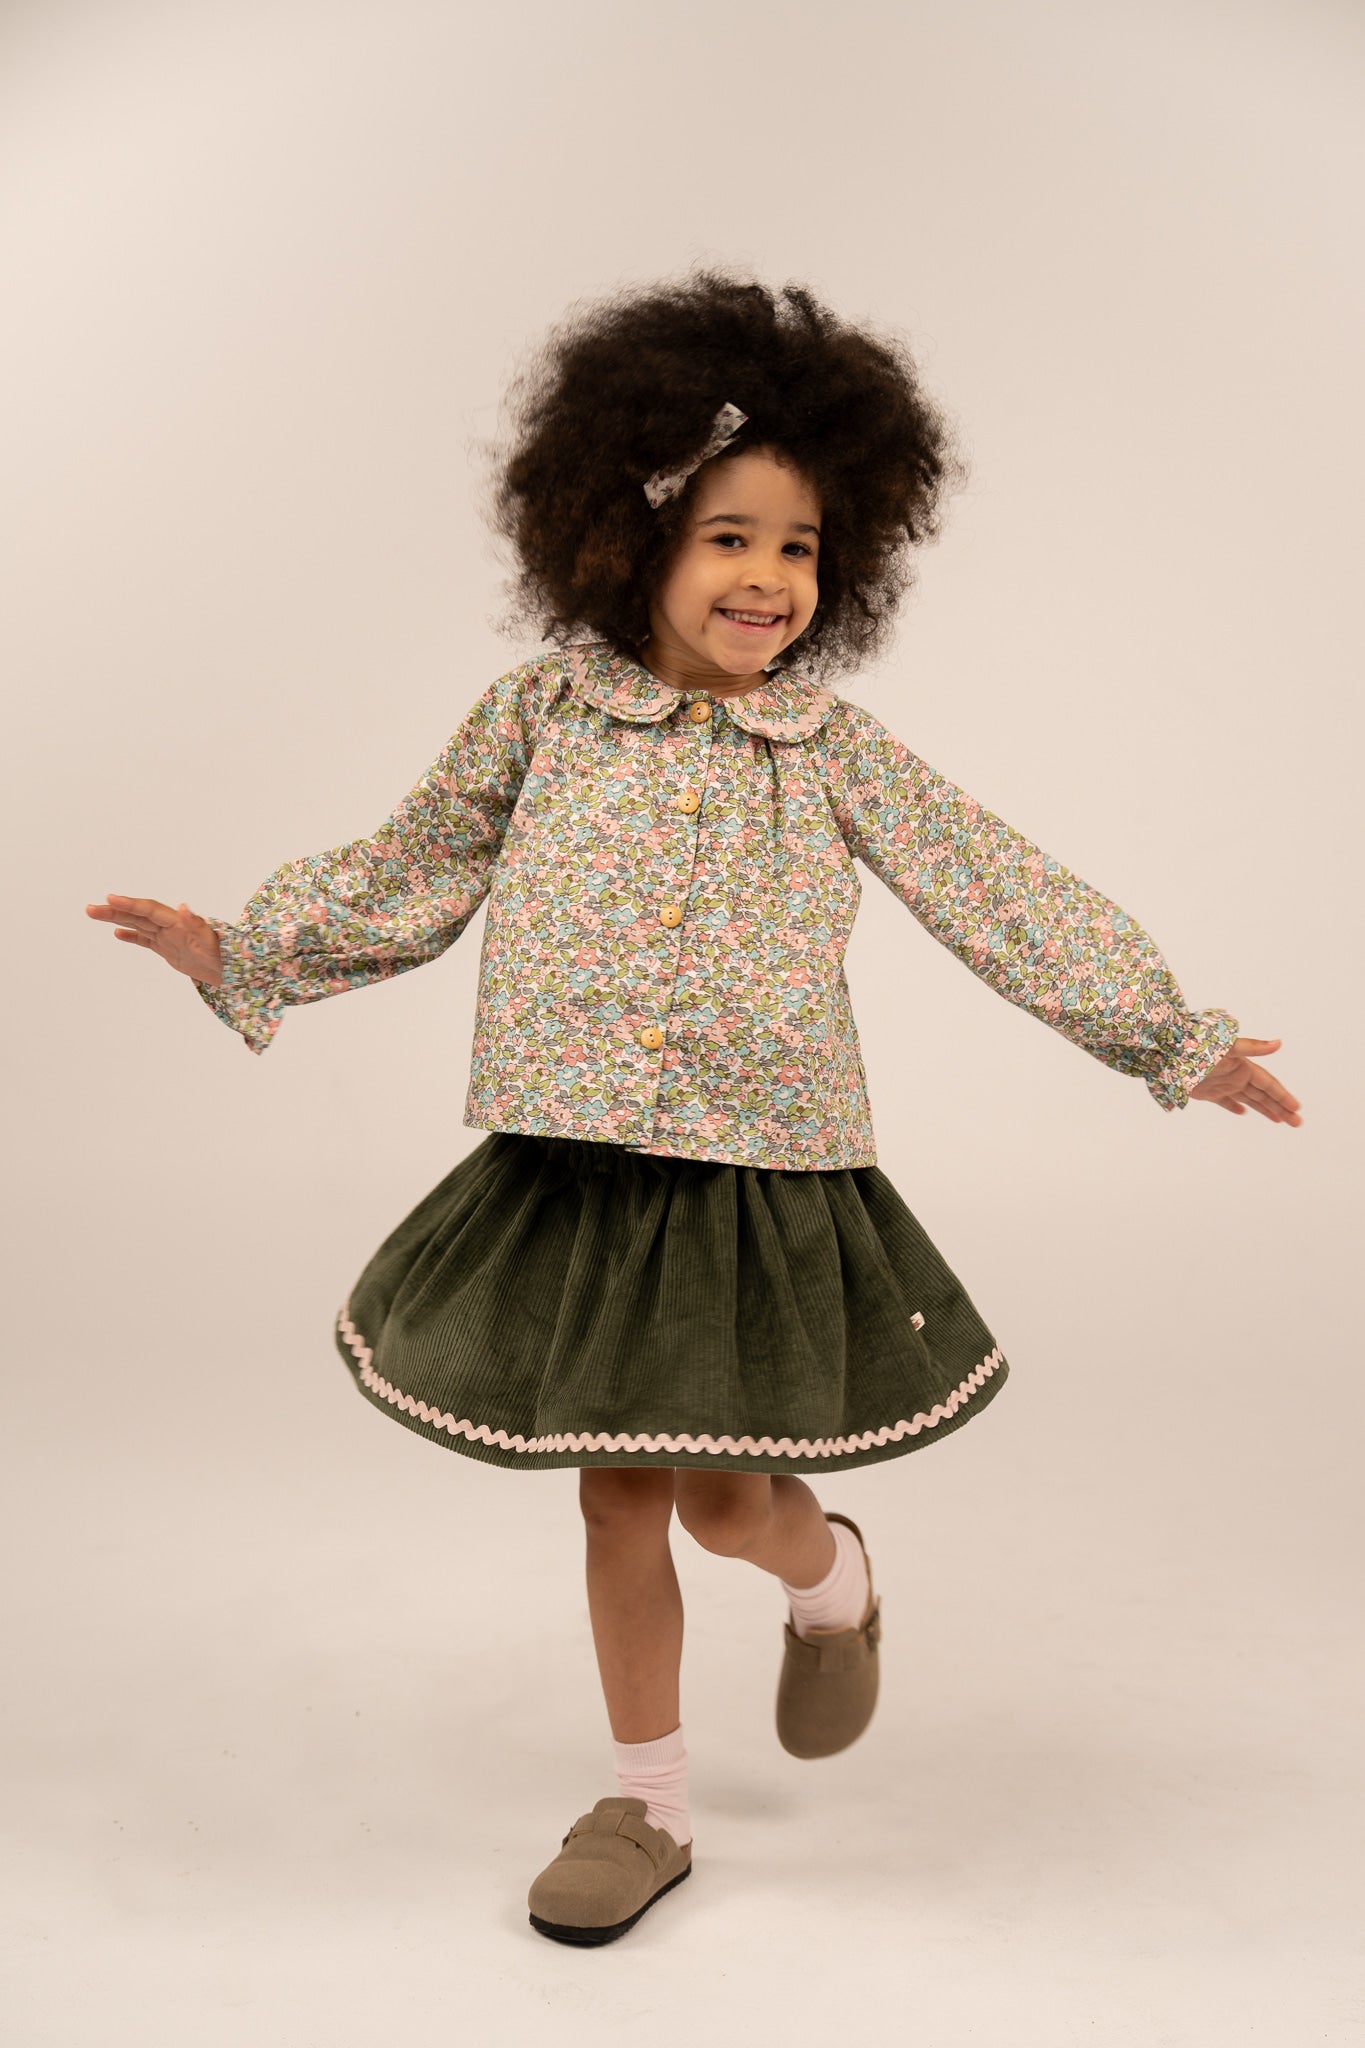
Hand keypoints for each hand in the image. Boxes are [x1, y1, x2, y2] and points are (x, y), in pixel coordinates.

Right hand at [84, 893, 223, 987]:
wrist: (230, 968)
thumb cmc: (223, 954)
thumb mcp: (210, 941)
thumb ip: (196, 924)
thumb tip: (184, 907)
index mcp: (177, 922)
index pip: (149, 909)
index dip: (130, 904)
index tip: (110, 898)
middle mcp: (169, 926)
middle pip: (138, 915)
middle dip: (114, 910)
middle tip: (91, 908)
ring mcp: (167, 937)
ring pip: (137, 924)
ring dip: (117, 919)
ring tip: (95, 913)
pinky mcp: (167, 948)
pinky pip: (145, 939)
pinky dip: (131, 935)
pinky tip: (117, 932)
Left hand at [1190, 1036, 1301, 1124]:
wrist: (1169, 1053)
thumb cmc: (1197, 1048)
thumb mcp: (1227, 1048)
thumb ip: (1252, 1047)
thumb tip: (1278, 1043)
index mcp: (1243, 1067)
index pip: (1268, 1084)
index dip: (1283, 1096)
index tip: (1297, 1108)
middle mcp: (1236, 1076)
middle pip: (1263, 1095)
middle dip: (1281, 1108)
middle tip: (1297, 1122)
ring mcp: (1223, 1084)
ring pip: (1249, 1100)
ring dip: (1265, 1109)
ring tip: (1280, 1121)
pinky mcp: (1207, 1092)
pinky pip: (1225, 1101)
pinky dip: (1234, 1107)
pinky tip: (1242, 1113)